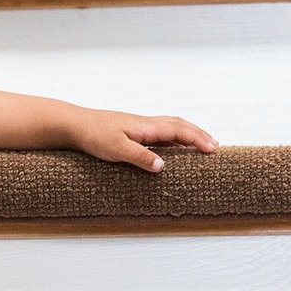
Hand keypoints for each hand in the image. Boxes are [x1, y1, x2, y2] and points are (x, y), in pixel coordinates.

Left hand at [68, 109, 218, 173]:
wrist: (75, 124)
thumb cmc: (94, 135)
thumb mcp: (117, 149)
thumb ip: (140, 157)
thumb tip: (163, 166)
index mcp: (146, 127)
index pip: (179, 131)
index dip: (198, 139)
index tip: (213, 148)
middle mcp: (147, 124)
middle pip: (180, 125)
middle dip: (199, 135)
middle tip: (215, 146)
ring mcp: (140, 126)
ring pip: (172, 126)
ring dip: (189, 134)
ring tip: (201, 144)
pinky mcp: (133, 131)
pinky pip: (161, 132)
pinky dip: (174, 137)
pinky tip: (174, 147)